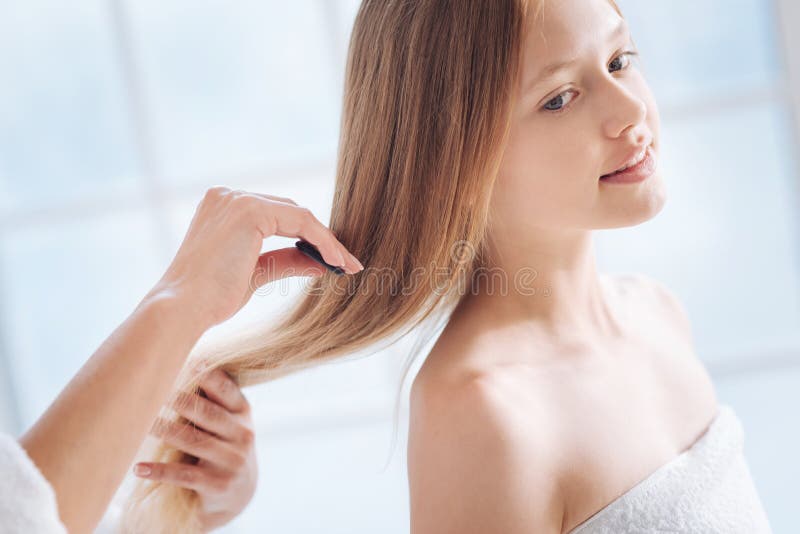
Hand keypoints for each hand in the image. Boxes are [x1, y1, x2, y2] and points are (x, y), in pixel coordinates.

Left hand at [133, 367, 258, 530]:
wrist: (238, 492)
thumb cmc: (223, 444)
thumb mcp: (228, 421)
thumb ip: (212, 399)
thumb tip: (179, 362)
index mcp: (243, 413)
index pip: (228, 392)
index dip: (212, 378)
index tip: (192, 362)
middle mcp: (242, 435)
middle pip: (209, 415)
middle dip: (184, 402)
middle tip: (159, 390)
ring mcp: (231, 461)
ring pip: (194, 442)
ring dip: (166, 431)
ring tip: (143, 423)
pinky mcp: (217, 484)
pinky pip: (183, 475)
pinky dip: (159, 471)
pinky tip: (138, 468)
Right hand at [147, 187, 363, 329]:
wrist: (184, 308)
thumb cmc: (209, 299)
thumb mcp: (255, 274)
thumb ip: (284, 261)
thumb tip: (320, 262)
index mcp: (221, 207)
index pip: (276, 216)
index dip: (308, 237)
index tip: (334, 261)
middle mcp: (227, 195)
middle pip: (290, 212)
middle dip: (322, 238)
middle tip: (347, 263)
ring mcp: (238, 200)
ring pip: (299, 216)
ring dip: (327, 241)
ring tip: (347, 265)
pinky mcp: (250, 210)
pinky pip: (301, 222)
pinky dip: (323, 241)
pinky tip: (337, 261)